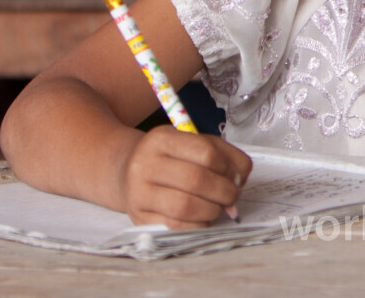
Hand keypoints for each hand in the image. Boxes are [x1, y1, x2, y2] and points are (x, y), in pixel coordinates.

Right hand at [121, 126, 252, 228]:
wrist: (126, 170)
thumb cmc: (170, 157)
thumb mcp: (194, 143)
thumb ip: (224, 157)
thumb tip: (238, 184)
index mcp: (162, 139)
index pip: (206, 152)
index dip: (228, 167)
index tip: (235, 177)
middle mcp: (145, 164)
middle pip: (196, 180)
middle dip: (225, 192)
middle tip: (232, 197)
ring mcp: (138, 192)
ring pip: (185, 206)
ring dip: (212, 210)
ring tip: (217, 207)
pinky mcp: (138, 218)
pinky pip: (176, 226)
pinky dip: (198, 225)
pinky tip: (202, 218)